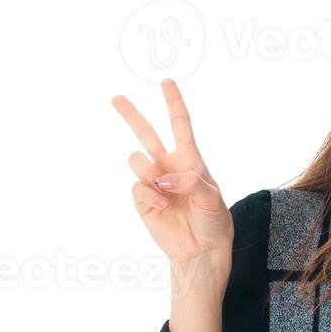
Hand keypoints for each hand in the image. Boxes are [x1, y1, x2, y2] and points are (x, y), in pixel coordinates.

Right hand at [112, 79, 233, 267]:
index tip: (167, 82)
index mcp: (189, 158)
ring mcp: (154, 182)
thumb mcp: (211, 197)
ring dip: (148, 171)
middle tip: (116, 98)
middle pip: (146, 134)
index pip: (180, 124)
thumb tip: (162, 178)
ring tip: (164, 189)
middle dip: (131, 115)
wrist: (202, 249)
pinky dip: (150, 195)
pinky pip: (137, 187)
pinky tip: (162, 206)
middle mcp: (168, 166)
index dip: (173, 102)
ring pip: (137, 160)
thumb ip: (190, 181)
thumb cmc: (213, 220)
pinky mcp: (143, 200)